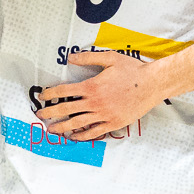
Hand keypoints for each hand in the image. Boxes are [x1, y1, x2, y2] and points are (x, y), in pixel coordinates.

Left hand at [33, 48, 165, 139]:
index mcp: (92, 86)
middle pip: (67, 109)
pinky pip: (94, 132)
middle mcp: (95, 102)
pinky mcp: (113, 123)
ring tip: (53, 130)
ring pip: (78, 123)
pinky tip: (75, 137)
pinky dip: (83, 136)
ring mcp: (104, 115)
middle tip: (40, 115)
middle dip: (51, 112)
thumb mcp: (110, 58)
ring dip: (63, 127)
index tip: (42, 96)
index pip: (65, 91)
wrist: (152, 84)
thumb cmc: (132, 70)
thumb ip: (88, 58)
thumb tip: (70, 56)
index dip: (51, 94)